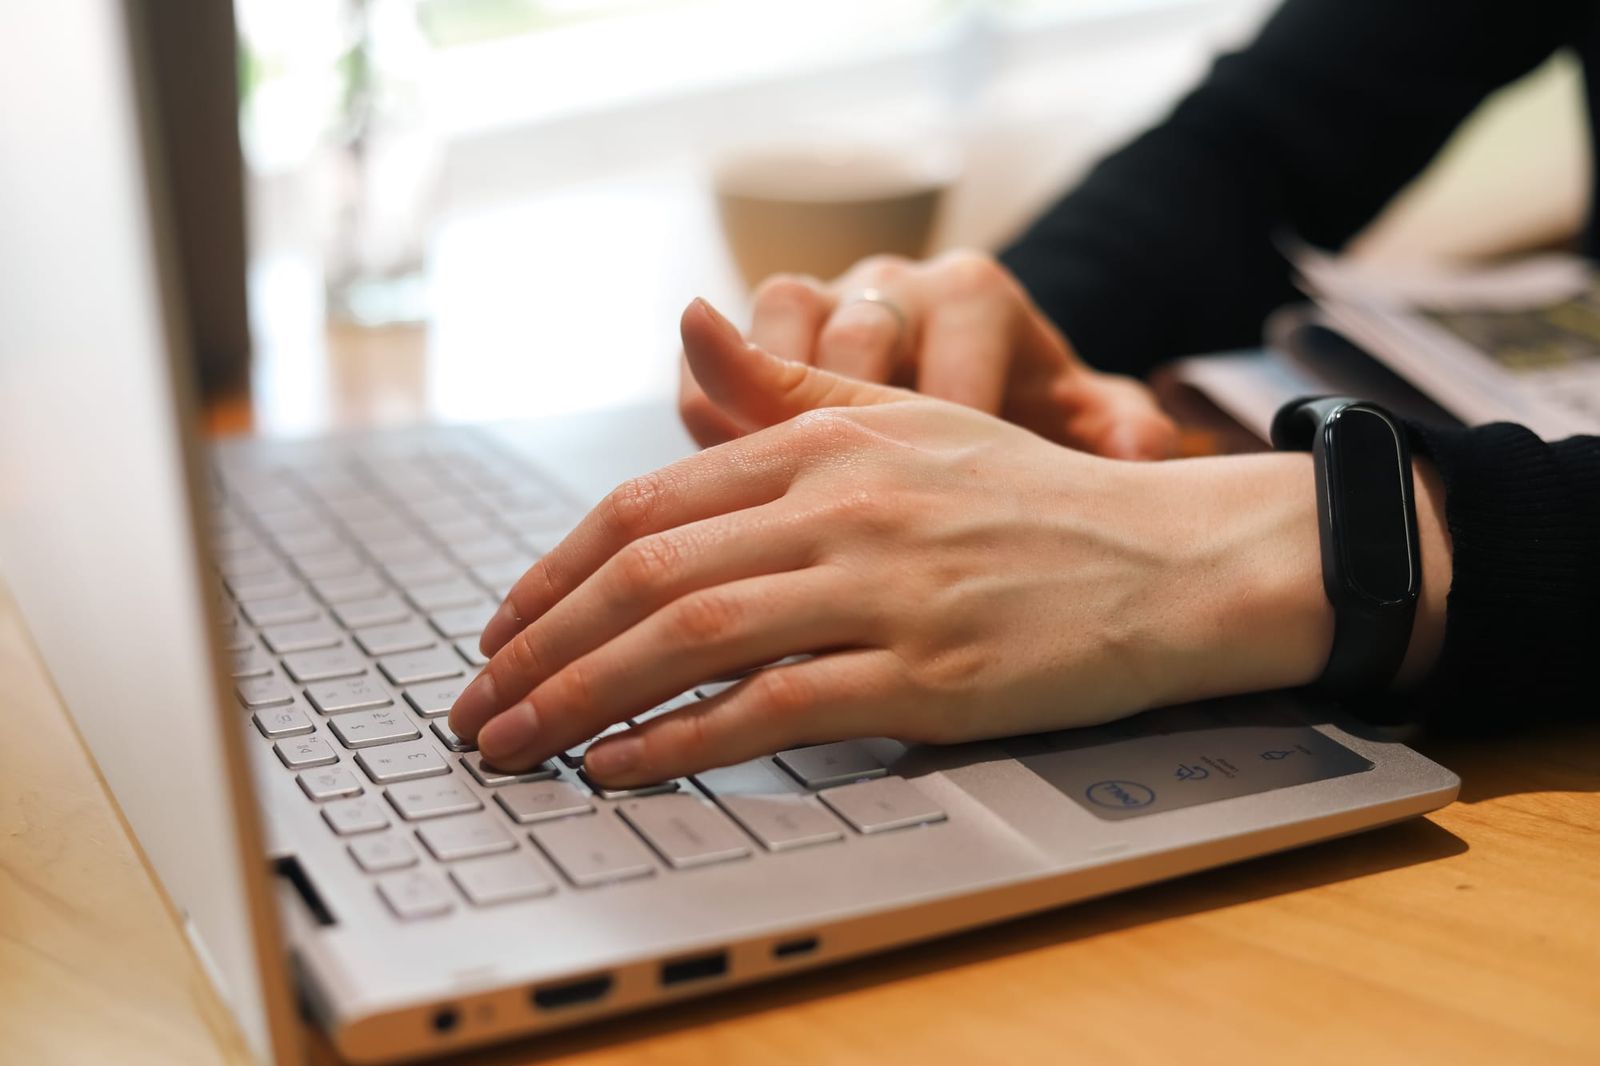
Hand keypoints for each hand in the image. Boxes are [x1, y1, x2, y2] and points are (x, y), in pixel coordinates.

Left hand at [449, 298, 1349, 785]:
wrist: (1167, 562)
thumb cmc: (1028, 501)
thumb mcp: (906, 423)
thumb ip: (790, 392)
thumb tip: (689, 326)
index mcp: (827, 444)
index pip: (646, 504)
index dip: (552, 574)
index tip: (501, 631)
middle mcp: (844, 505)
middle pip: (648, 573)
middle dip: (538, 647)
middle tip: (475, 707)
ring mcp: (885, 589)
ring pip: (693, 637)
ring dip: (581, 698)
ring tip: (514, 747)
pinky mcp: (928, 675)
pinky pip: (775, 711)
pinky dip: (681, 743)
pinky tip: (621, 769)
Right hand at [678, 249, 1178, 459]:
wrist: (969, 419)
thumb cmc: (1027, 434)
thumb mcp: (1084, 433)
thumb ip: (1122, 435)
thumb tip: (1145, 443)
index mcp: (974, 292)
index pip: (956, 326)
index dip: (954, 407)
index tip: (961, 492)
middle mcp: (893, 282)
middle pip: (858, 322)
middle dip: (856, 412)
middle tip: (853, 505)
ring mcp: (820, 303)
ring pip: (775, 327)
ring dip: (768, 407)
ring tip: (772, 495)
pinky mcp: (757, 348)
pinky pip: (714, 363)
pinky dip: (713, 419)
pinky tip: (721, 493)